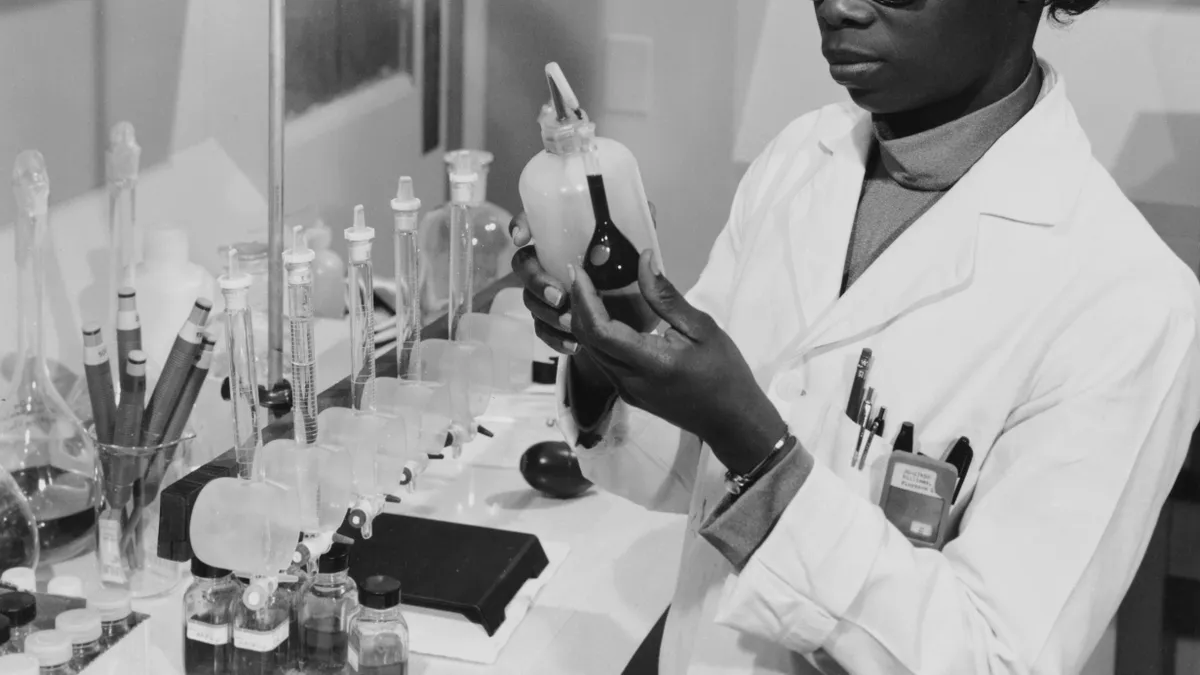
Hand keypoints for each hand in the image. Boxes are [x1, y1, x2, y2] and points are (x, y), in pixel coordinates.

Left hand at [567, 251, 786, 473]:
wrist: (731, 421)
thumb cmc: (724, 372)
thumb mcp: (701, 328)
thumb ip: (666, 297)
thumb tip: (643, 260)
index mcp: (650, 363)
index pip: (601, 330)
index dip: (584, 299)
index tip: (579, 272)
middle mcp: (629, 381)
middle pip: (588, 340)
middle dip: (578, 305)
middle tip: (579, 275)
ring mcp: (626, 391)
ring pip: (592, 352)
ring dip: (584, 321)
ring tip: (586, 291)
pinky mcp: (629, 394)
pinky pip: (604, 362)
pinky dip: (597, 337)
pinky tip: (603, 317)